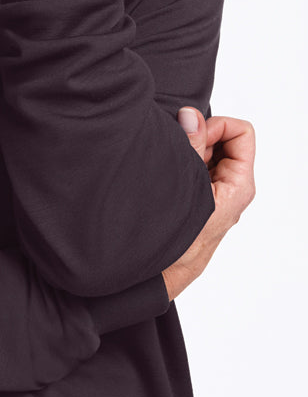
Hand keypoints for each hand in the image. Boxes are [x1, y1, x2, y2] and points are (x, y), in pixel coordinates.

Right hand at [161, 108, 255, 301]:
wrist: (153, 280)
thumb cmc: (171, 245)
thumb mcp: (182, 186)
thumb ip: (190, 146)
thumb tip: (191, 116)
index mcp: (238, 187)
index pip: (242, 133)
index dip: (215, 125)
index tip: (190, 134)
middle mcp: (230, 189)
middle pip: (223, 140)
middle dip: (196, 137)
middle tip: (173, 150)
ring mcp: (212, 195)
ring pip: (204, 153)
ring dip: (183, 151)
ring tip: (164, 166)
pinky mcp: (196, 199)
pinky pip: (191, 167)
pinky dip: (177, 163)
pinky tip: (161, 176)